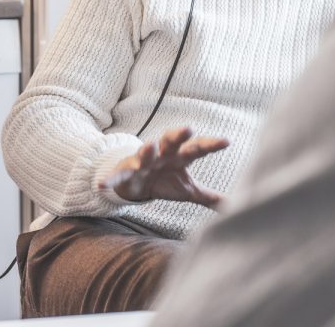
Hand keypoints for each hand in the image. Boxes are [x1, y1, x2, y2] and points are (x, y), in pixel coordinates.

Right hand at [100, 127, 228, 207]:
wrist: (135, 183)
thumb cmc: (165, 181)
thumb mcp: (188, 190)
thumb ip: (208, 196)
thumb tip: (232, 205)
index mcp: (179, 157)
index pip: (197, 148)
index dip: (211, 145)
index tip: (226, 141)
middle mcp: (162, 154)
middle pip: (171, 141)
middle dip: (178, 134)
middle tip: (189, 128)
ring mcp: (142, 161)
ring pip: (144, 153)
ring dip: (146, 150)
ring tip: (149, 147)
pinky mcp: (124, 172)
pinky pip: (117, 174)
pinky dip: (110, 179)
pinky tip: (102, 185)